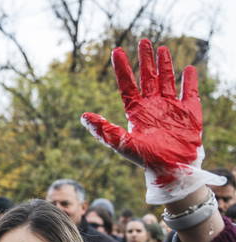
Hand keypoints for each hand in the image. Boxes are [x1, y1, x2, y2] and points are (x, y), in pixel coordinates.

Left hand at [81, 39, 224, 204]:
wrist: (171, 169)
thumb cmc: (146, 159)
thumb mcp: (122, 143)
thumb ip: (104, 130)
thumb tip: (83, 116)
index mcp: (136, 111)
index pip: (127, 84)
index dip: (122, 68)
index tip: (116, 50)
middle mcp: (152, 106)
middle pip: (147, 77)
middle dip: (145, 59)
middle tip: (143, 40)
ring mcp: (170, 107)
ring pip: (166, 80)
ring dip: (164, 64)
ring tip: (162, 48)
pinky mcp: (189, 111)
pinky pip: (189, 92)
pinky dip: (189, 80)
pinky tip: (188, 69)